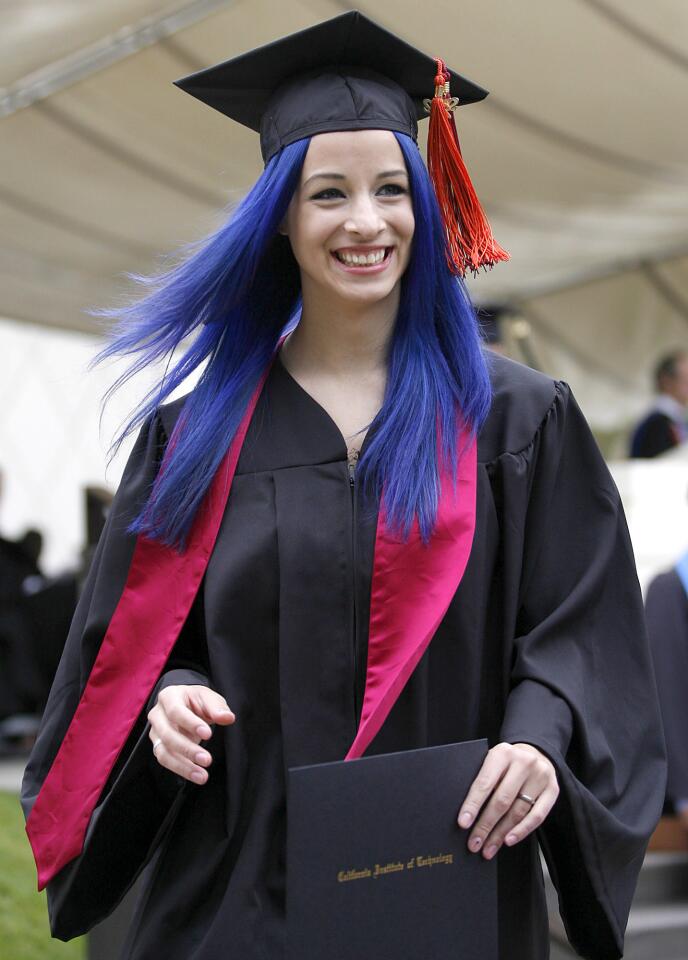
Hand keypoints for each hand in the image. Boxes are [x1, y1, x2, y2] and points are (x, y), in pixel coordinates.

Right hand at [147, 684, 234, 784]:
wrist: (187, 705)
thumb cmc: (197, 701)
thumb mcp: (209, 698)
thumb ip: (217, 707)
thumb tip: (227, 718)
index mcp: (169, 696)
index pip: (176, 711)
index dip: (190, 723)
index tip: (208, 735)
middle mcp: (157, 714)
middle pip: (167, 734)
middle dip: (187, 749)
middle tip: (207, 760)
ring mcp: (155, 732)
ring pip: (164, 752)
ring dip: (183, 766)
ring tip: (202, 776)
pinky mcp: (158, 746)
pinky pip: (166, 760)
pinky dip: (181, 769)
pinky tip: (196, 775)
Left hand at [457, 742, 558, 859]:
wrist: (535, 752)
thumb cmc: (507, 762)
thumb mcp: (493, 761)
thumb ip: (483, 779)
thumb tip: (467, 812)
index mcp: (502, 753)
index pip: (485, 783)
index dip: (473, 805)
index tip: (463, 823)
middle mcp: (523, 763)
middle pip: (502, 800)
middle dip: (485, 825)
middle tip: (474, 843)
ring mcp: (540, 776)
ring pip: (518, 811)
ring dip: (501, 834)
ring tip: (488, 848)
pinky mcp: (553, 790)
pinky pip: (537, 816)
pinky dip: (521, 831)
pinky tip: (509, 840)